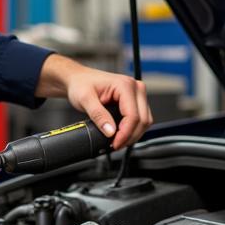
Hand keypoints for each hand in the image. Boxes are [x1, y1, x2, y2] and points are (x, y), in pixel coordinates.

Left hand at [37, 54, 151, 149]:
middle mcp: (135, 88)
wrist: (79, 79)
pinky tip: (121, 134)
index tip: (115, 143)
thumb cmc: (81, 84)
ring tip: (117, 141)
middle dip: (130, 136)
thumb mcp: (85, 99)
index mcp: (125, 85)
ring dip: (133, 134)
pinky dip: (132, 130)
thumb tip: (110, 131)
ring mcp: (137, 94)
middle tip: (115, 145)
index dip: (125, 134)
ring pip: (145, 121)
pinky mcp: (135, 101)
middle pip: (143, 120)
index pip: (133, 116)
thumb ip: (98, 115)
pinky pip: (140, 119)